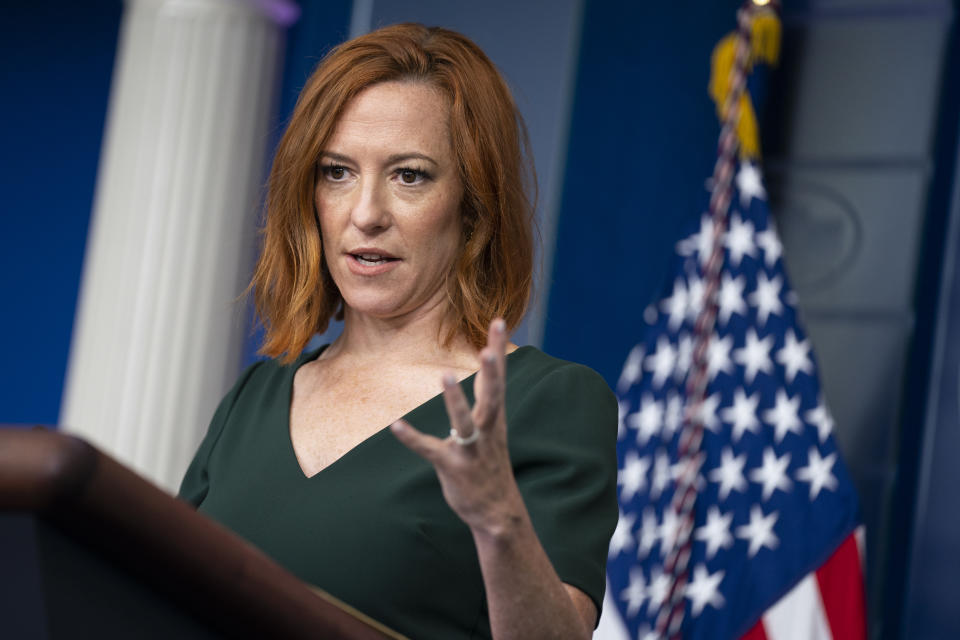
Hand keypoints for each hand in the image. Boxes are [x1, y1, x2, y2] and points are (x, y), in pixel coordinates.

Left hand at [390, 318, 524, 535]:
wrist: (498, 511)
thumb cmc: (491, 464)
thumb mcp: (494, 427)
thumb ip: (488, 396)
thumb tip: (489, 366)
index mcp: (495, 417)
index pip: (498, 377)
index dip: (498, 348)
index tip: (499, 319)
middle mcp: (488, 430)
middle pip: (492, 396)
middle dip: (491, 373)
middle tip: (488, 348)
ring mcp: (471, 449)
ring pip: (465, 421)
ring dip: (455, 400)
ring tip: (445, 375)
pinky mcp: (453, 466)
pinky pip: (430, 449)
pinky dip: (413, 438)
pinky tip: (396, 426)